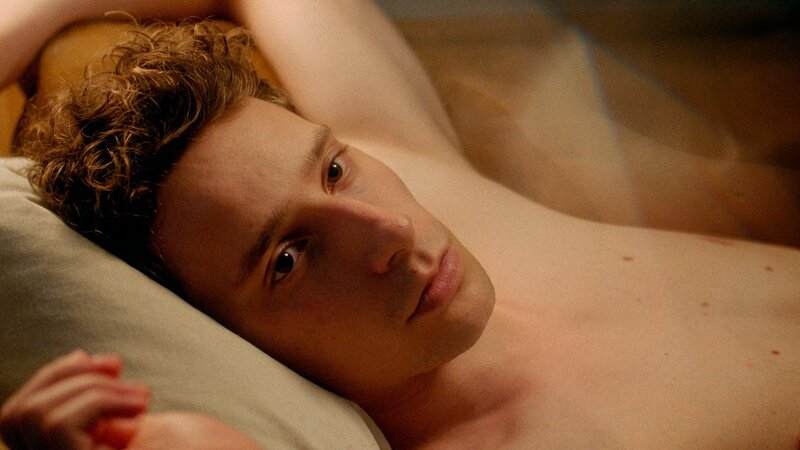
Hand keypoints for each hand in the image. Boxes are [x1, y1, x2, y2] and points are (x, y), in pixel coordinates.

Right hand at [0, 350, 149, 449]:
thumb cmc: (194, 447)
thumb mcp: (131, 420)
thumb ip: (96, 401)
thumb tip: (78, 356)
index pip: (19, 417)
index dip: (55, 377)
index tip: (109, 363)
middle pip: (17, 414)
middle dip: (67, 376)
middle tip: (120, 370)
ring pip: (34, 416)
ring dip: (91, 387)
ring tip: (141, 396)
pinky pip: (58, 426)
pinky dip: (100, 400)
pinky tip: (141, 407)